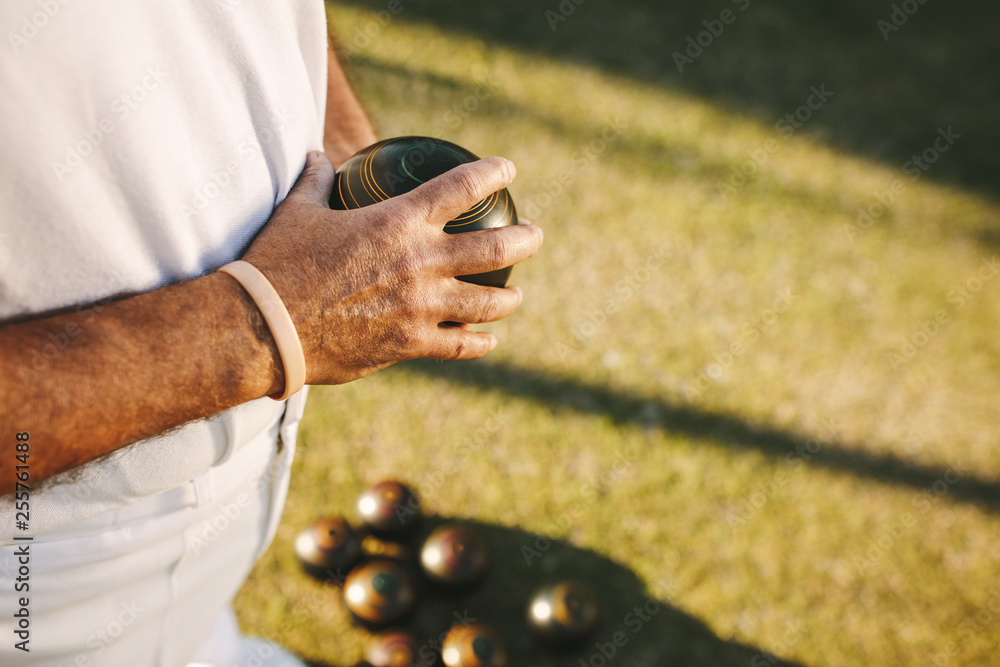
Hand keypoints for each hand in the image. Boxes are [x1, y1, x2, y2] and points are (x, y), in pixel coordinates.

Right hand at [242, 151, 542, 385]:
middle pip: (494, 248)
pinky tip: (488, 340)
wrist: (262, 327)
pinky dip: (479, 342)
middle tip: (533, 235)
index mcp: (396, 222)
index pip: (460, 188)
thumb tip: (315, 158)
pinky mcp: (410, 344)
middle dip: (523, 239)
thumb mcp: (297, 212)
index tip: (508, 170)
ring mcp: (420, 307)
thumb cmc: (276, 264)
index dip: (491, 175)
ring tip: (516, 295)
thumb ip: (315, 182)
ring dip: (509, 298)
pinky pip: (460, 345)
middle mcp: (419, 262)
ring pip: (487, 302)